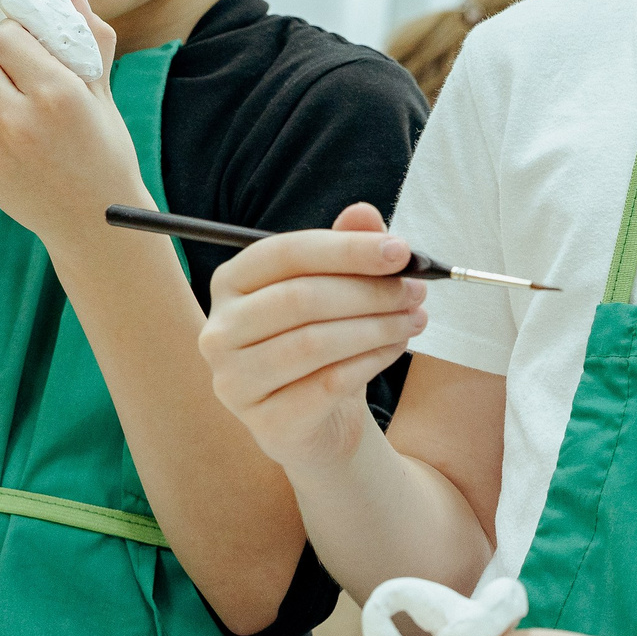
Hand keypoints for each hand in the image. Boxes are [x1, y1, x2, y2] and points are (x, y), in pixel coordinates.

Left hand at [0, 0, 139, 247]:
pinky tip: (2, 124)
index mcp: (58, 94)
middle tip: (7, 66)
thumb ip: (87, 41)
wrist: (93, 222)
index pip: (4, 36)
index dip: (14, 36)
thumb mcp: (103, 95)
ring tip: (0, 91)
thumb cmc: (105, 155)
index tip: (28, 47)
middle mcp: (19, 118)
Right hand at [199, 204, 428, 474]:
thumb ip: (345, 249)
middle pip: (301, 297)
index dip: (347, 249)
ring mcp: (235, 380)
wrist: (316, 422)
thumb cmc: (321, 344)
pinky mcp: (265, 422)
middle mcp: (220, 330)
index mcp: (231, 282)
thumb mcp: (335, 290)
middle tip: (416, 290)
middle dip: (369, 291)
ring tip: (414, 318)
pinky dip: (371, 361)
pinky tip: (395, 348)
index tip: (401, 251)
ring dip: (377, 326)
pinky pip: (328, 383)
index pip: (286, 252)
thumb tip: (364, 213)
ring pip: (314, 342)